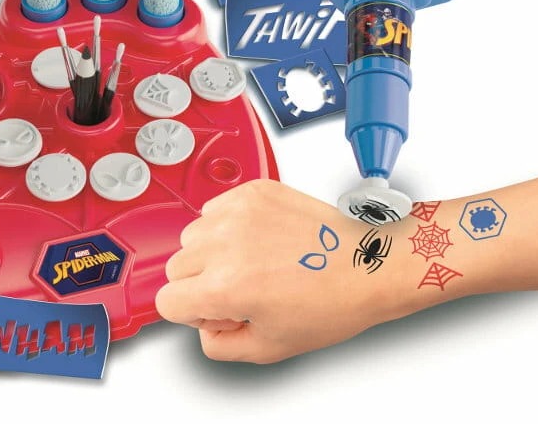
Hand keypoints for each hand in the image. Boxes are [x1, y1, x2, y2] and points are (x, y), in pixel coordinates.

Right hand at [155, 179, 395, 363]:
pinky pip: (215, 207)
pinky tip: (258, 238)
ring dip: (210, 250)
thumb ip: (220, 345)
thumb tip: (204, 325)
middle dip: (199, 282)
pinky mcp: (253, 191)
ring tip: (251, 260)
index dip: (190, 312)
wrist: (369, 263)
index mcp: (226, 287)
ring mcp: (239, 212)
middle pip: (176, 266)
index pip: (167, 300)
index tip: (213, 310)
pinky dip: (226, 223)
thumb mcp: (270, 347)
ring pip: (193, 235)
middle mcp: (226, 244)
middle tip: (238, 288)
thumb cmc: (333, 301)